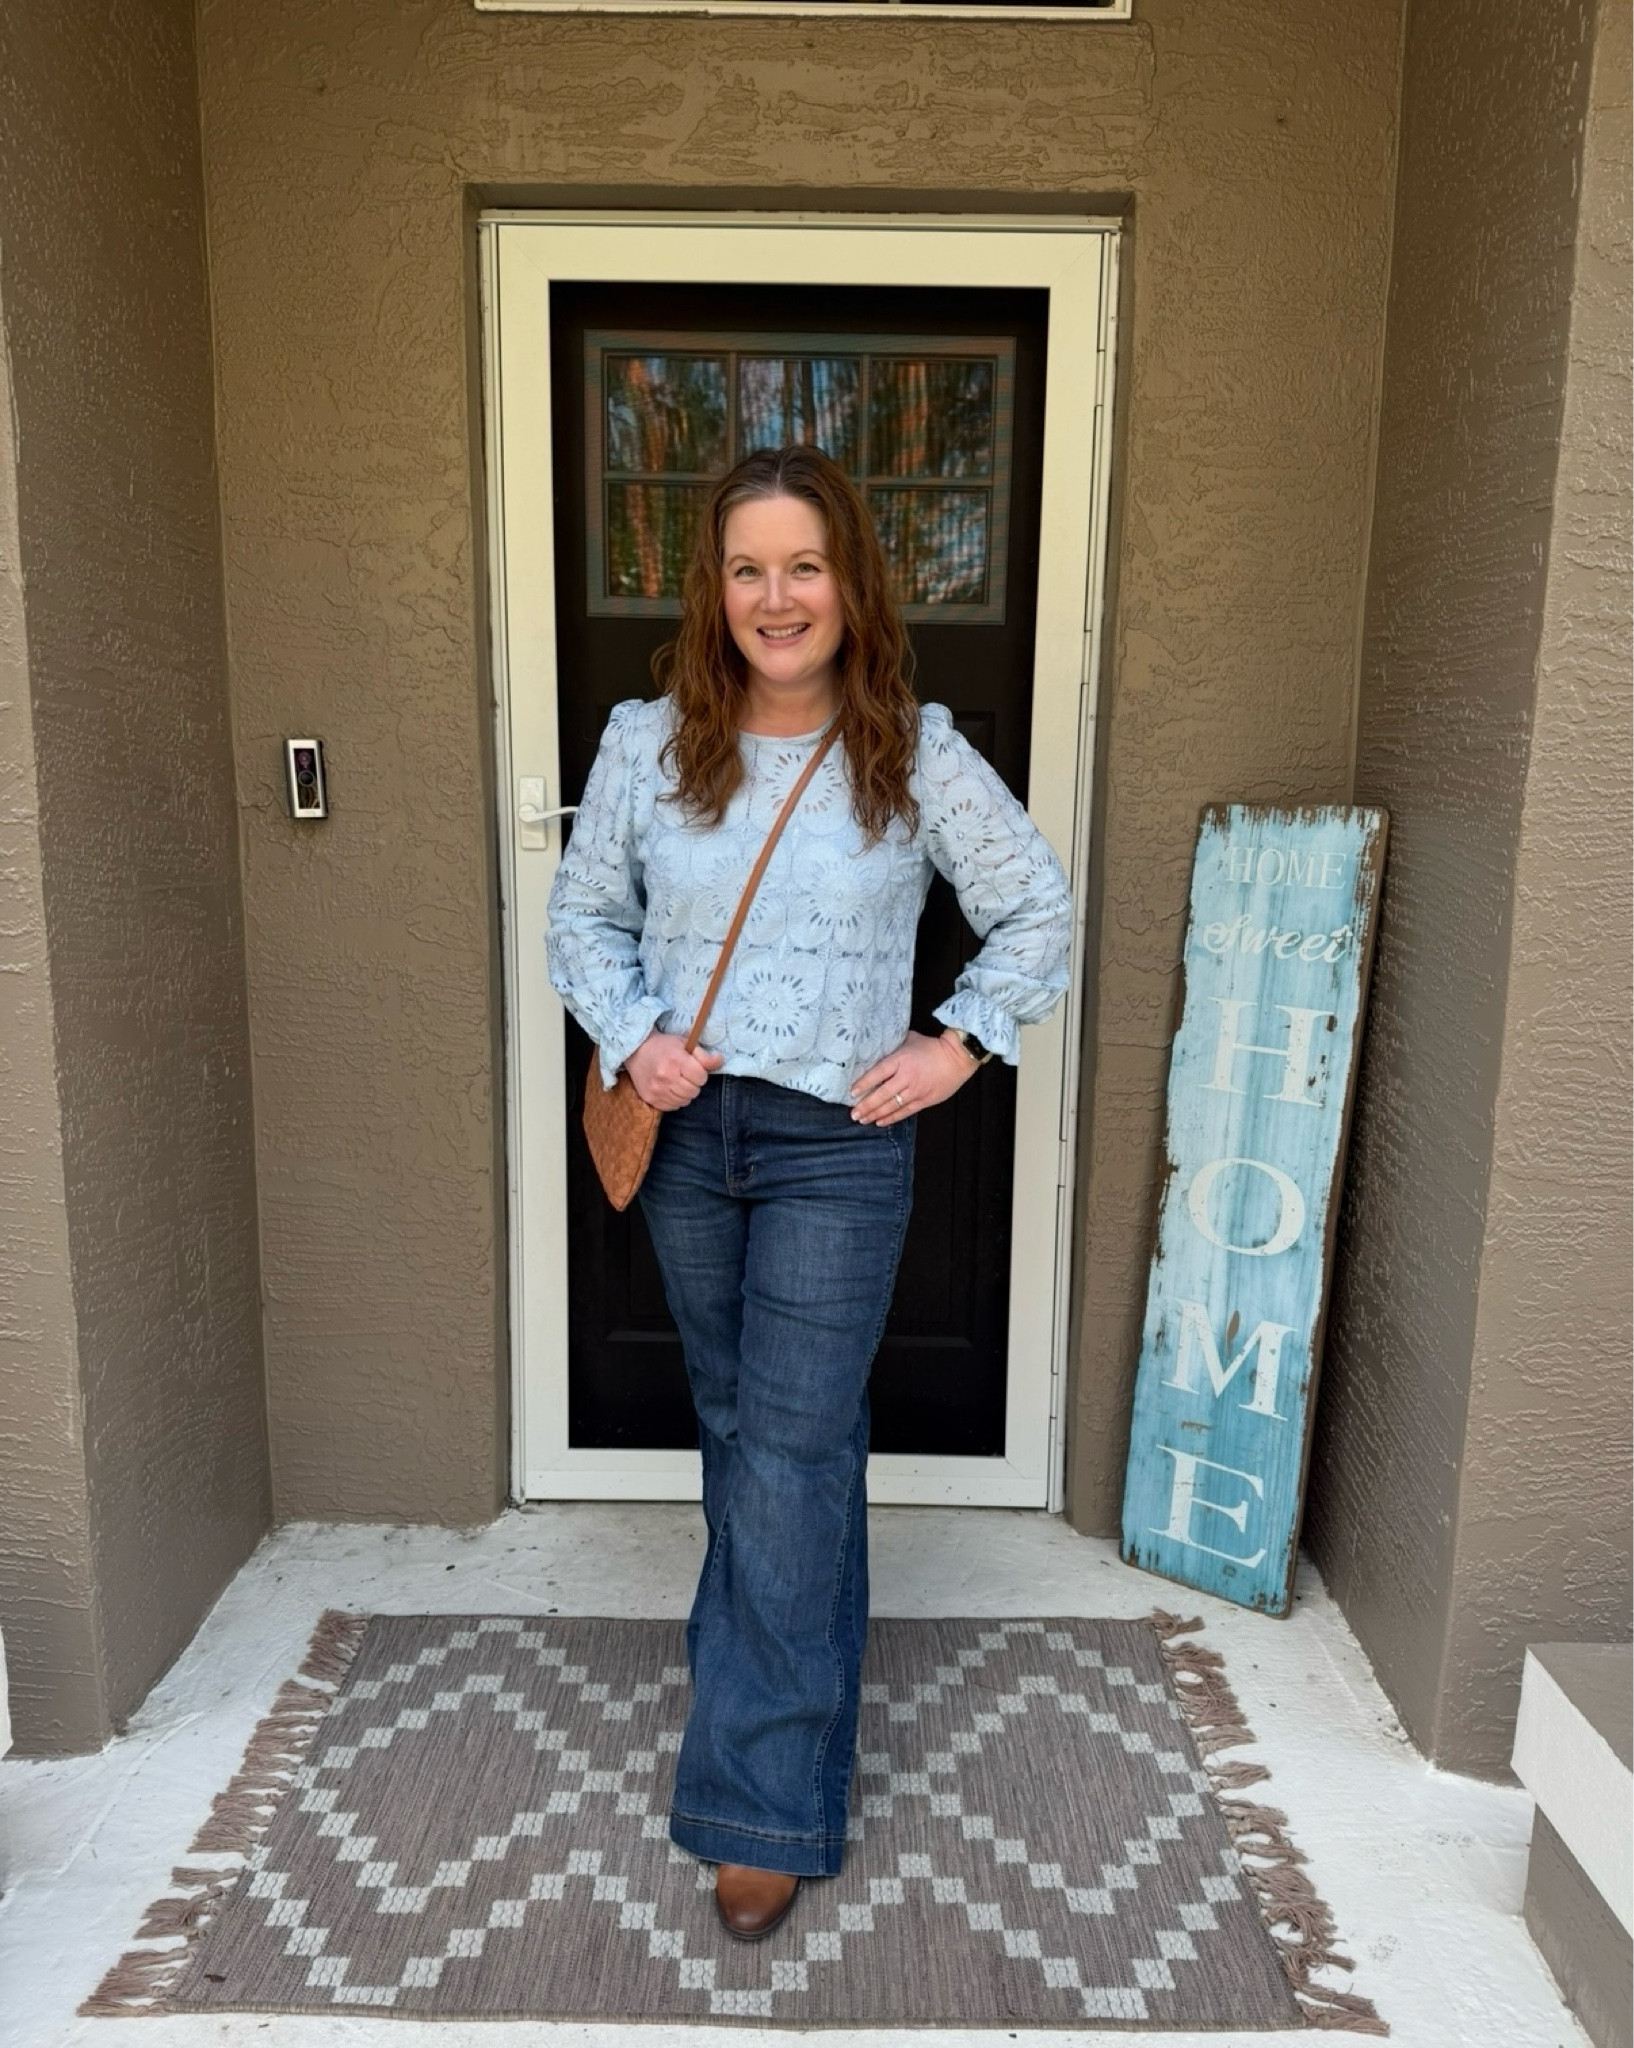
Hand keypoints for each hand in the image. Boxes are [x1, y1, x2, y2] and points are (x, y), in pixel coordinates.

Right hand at [624, 1031, 723, 1109]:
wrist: (637, 1051)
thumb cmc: (664, 1047)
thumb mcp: (685, 1044)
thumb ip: (704, 1055)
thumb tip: (720, 1060)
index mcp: (676, 1060)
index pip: (701, 1077)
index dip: (700, 1074)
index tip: (694, 1069)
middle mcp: (665, 1076)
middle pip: (693, 1091)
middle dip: (694, 1084)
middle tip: (686, 1076)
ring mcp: (657, 1089)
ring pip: (684, 1101)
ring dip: (685, 1094)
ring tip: (678, 1082)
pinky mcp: (650, 1098)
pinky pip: (672, 1107)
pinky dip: (674, 1100)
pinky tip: (669, 1089)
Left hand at [850, 1029, 978, 1126]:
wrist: (958, 1057)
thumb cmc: (932, 1046)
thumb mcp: (910, 1039)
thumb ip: (894, 1046)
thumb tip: (878, 1047)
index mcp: (901, 1060)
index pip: (878, 1074)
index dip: (864, 1084)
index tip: (852, 1093)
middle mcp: (906, 1077)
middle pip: (882, 1094)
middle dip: (866, 1105)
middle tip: (853, 1113)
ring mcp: (916, 1090)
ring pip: (892, 1106)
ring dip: (875, 1114)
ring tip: (862, 1119)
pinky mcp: (924, 1100)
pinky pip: (905, 1112)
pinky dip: (892, 1118)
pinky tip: (880, 1122)